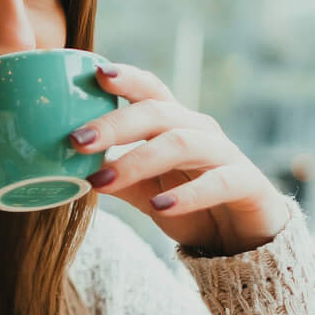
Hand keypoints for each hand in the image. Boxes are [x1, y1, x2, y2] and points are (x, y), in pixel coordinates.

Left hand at [68, 62, 290, 253]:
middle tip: (76, 141)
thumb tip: (67, 169)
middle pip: (158, 113)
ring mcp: (225, 155)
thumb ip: (115, 177)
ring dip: (138, 161)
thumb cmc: (192, 208)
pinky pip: (217, 183)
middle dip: (115, 124)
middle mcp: (200, 131)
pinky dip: (187, 195)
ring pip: (181, 144)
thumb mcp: (145, 193)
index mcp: (175, 125)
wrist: (245, 241)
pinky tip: (160, 207)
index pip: (150, 90)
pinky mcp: (246, 184)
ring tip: (102, 181)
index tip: (94, 74)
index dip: (126, 79)